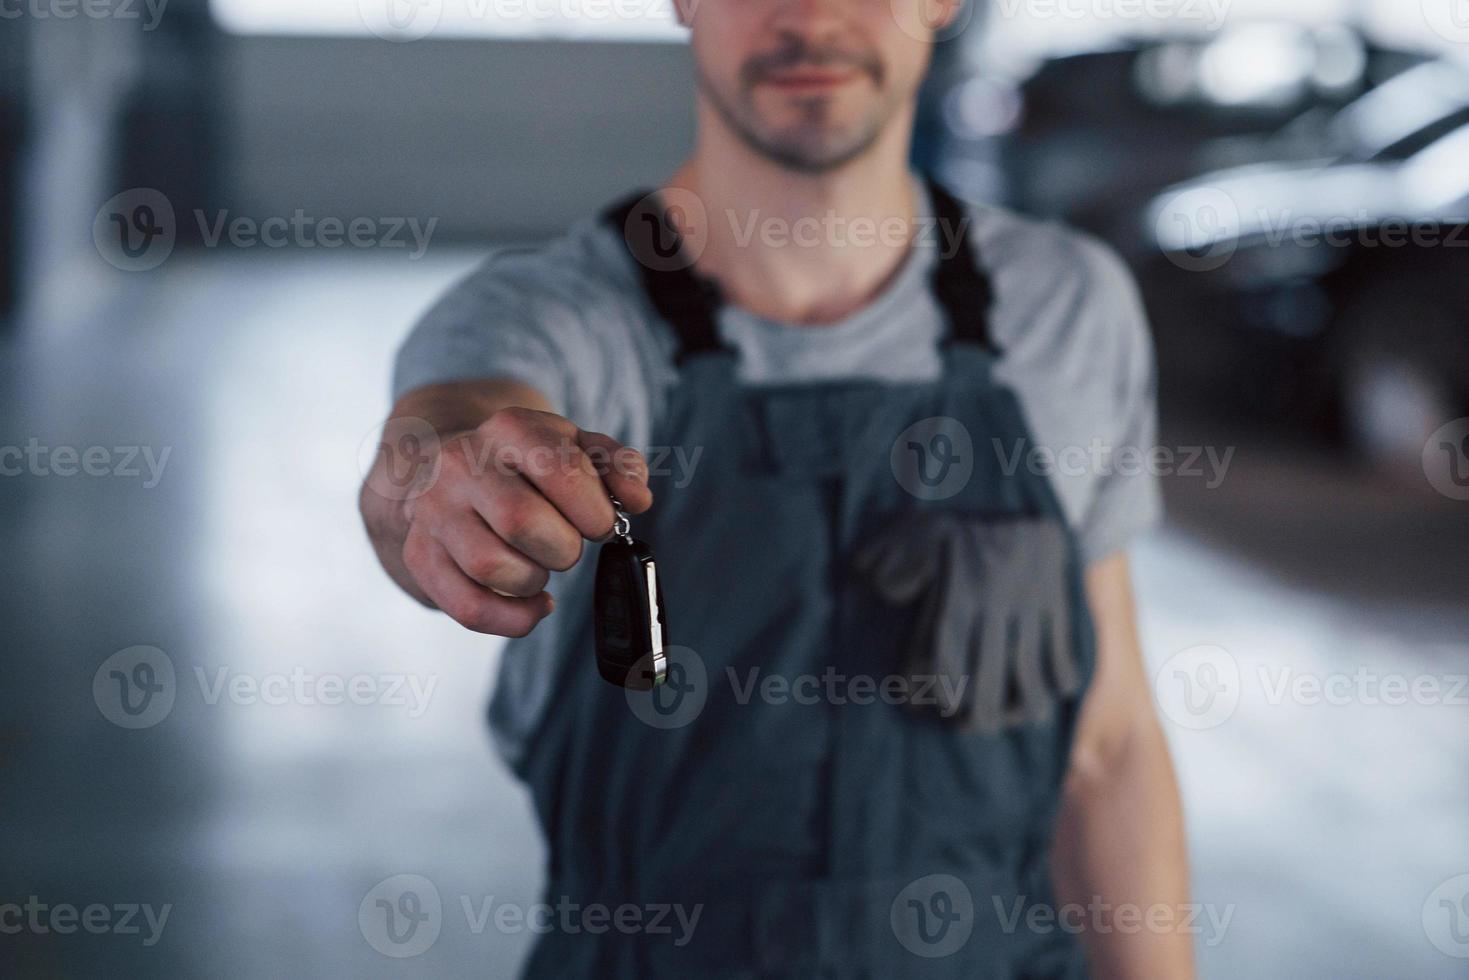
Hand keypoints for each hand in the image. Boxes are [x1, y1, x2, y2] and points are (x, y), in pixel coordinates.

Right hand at [371, 407, 651, 636]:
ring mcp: (433, 512)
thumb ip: (619, 466)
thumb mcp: (576, 447)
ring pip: (492, 568)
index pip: (561, 473)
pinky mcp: (420, 556)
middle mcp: (461, 465)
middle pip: (523, 523)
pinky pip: (468, 608)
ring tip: (540, 564)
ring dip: (534, 579)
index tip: (599, 522)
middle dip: (564, 547)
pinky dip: (513, 619)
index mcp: (509, 429)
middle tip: (567, 544)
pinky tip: (535, 603)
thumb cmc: (527, 463)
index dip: (594, 510)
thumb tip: (637, 500)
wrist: (449, 467)